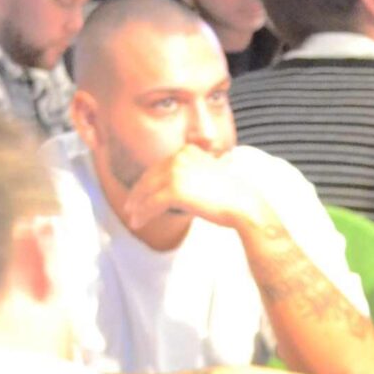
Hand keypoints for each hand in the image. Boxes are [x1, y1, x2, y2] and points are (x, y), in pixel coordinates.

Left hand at [121, 145, 273, 238]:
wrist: (243, 204)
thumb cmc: (232, 195)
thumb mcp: (210, 175)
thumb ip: (193, 173)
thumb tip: (182, 186)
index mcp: (186, 151)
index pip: (159, 167)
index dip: (147, 182)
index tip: (140, 194)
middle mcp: (178, 158)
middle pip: (149, 177)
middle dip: (138, 194)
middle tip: (130, 207)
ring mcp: (175, 173)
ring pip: (147, 191)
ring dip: (137, 206)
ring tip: (133, 218)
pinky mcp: (175, 191)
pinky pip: (152, 204)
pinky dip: (142, 214)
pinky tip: (137, 222)